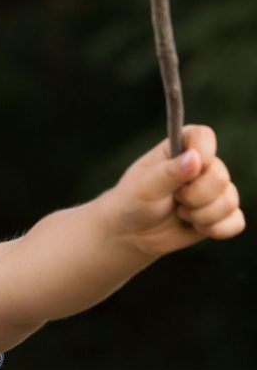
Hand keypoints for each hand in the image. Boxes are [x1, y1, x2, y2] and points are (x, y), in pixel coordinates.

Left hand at [106, 125, 244, 256]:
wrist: (132, 233)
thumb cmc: (133, 202)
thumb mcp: (145, 186)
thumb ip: (169, 172)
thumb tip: (195, 157)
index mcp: (180, 148)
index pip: (203, 136)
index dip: (202, 153)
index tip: (188, 170)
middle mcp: (202, 165)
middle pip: (220, 176)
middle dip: (194, 196)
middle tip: (174, 198)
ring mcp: (214, 190)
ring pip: (229, 201)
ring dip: (200, 215)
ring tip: (179, 213)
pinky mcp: (221, 214)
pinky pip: (236, 222)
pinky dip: (214, 229)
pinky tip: (195, 227)